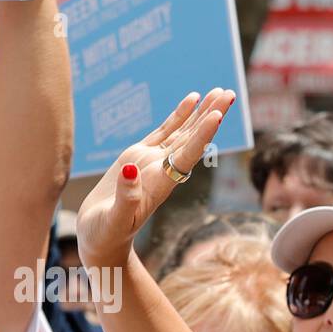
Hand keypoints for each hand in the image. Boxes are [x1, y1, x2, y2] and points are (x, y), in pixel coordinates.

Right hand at [77, 89, 235, 269]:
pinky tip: (193, 100)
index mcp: (160, 185)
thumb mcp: (113, 221)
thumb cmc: (106, 235)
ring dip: (202, 112)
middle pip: (193, 140)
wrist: (101, 241)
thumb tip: (131, 171)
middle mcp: (163, 171)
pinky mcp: (139, 157)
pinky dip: (179, 116)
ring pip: (183, 132)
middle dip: (211, 115)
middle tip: (230, 93)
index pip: (186, 156)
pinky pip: (165, 132)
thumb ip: (125, 198)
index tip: (217, 115)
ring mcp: (153, 162)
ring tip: (220, 90)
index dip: (201, 135)